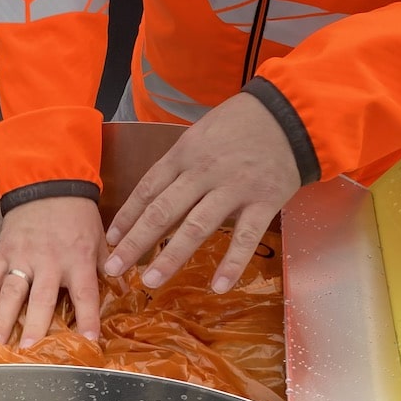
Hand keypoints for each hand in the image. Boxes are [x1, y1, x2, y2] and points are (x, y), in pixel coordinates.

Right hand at [0, 196, 106, 347]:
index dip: (88, 318)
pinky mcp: (3, 252)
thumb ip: (105, 265)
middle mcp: (49, 262)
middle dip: (36, 326)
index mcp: (78, 260)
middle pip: (41, 299)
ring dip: (4, 318)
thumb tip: (122, 289)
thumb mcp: (100, 237)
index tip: (88, 341)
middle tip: (29, 350)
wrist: (48, 182)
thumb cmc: (78, 214)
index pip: (85, 294)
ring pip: (12, 292)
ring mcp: (23, 258)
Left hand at [103, 92, 301, 292]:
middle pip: (163, 212)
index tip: (110, 240)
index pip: (147, 190)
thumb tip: (150, 199)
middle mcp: (204, 173)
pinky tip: (218, 287)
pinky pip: (245, 238)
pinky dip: (232, 264)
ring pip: (196, 228)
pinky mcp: (264, 202)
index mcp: (184, 155)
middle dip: (135, 243)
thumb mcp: (199, 136)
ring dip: (171, 257)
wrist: (290, 113)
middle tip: (113, 268)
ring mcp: (234, 189)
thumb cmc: (240, 125)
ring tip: (150, 281)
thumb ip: (177, 166)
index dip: (127, 217)